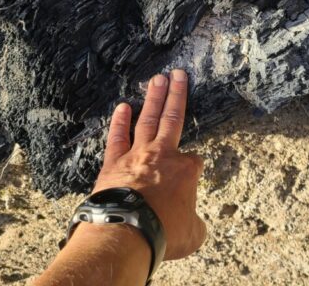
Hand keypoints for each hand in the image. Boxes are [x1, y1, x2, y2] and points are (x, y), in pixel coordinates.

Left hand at [93, 69, 206, 259]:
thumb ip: (194, 224)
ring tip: (157, 78)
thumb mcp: (192, 234)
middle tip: (177, 73)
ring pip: (147, 119)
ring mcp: (137, 154)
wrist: (126, 232)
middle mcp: (163, 155)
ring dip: (153, 98)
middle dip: (177, 95)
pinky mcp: (113, 162)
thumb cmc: (162, 233)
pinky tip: (123, 106)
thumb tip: (193, 224)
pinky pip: (117, 137)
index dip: (194, 167)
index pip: (195, 161)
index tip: (192, 174)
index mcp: (186, 170)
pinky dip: (120, 122)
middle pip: (173, 118)